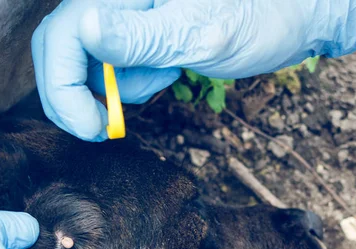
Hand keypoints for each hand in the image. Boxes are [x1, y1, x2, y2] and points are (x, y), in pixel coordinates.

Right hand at [32, 0, 355, 140]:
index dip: (62, 87)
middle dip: (75, 96)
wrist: (295, 16)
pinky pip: (113, 65)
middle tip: (104, 127)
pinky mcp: (139, 30)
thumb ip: (136, 36)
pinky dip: (131, 83)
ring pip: (85, 62)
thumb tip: (83, 28)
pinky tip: (166, 73)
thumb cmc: (261, 16)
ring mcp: (126, 14)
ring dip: (115, 89)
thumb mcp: (199, 33)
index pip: (60, 36)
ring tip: (164, 79)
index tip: (90, 127)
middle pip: (60, 50)